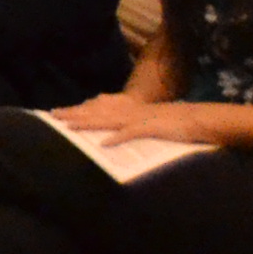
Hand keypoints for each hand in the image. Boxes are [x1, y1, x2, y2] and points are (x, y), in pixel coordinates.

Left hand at [50, 90, 183, 141]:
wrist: (200, 119)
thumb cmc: (175, 123)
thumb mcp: (149, 122)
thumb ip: (131, 125)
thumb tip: (114, 134)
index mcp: (129, 110)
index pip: (98, 109)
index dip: (77, 111)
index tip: (57, 112)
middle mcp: (130, 112)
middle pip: (97, 113)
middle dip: (74, 114)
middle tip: (52, 115)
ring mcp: (140, 119)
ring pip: (108, 120)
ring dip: (87, 124)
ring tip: (68, 127)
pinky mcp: (151, 128)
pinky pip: (131, 133)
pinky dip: (117, 138)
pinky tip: (103, 144)